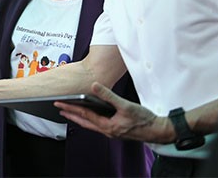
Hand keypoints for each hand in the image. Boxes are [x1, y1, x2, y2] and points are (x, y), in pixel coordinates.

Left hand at [55, 82, 173, 142]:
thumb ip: (108, 95)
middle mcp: (107, 131)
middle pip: (84, 122)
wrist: (158, 130)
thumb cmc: (144, 120)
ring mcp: (111, 132)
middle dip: (71, 115)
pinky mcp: (116, 130)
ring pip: (90, 125)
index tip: (59, 104)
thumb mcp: (125, 105)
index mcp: (107, 126)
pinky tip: (90, 116)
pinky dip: (90, 120)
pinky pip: (98, 125)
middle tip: (59, 109)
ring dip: (79, 118)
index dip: (70, 108)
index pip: (84, 115)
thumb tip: (94, 86)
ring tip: (70, 113)